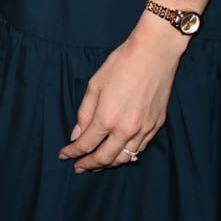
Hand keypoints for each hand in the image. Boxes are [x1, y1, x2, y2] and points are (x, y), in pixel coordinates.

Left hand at [59, 15, 185, 170]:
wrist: (154, 53)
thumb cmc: (121, 64)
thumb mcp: (95, 85)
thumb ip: (85, 112)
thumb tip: (76, 134)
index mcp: (107, 118)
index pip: (86, 144)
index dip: (73, 152)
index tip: (64, 155)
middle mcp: (126, 129)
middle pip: (105, 157)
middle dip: (89, 165)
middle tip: (78, 167)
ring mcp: (144, 129)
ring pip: (124, 157)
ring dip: (108, 163)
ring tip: (97, 164)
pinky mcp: (156, 125)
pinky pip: (140, 148)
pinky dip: (127, 154)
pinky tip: (120, 153)